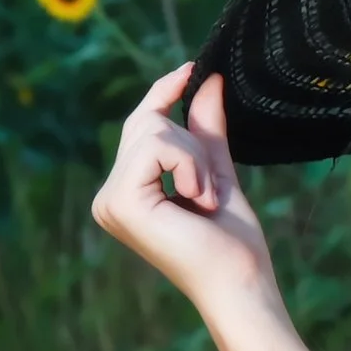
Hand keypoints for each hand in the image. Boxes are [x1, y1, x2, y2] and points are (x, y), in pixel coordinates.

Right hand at [91, 62, 275, 312]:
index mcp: (127, 194)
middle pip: (147, 122)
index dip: (163, 91)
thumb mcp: (218, 172)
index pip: (140, 126)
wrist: (241, 283)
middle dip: (193, 143)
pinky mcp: (120, 201)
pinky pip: (158, 146)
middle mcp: (108, 198)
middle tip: (211, 188)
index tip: (191, 66)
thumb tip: (208, 77)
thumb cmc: (233, 243)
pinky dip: (189, 164)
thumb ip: (206, 129)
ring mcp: (109, 202)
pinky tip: (198, 200)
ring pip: (154, 130)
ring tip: (206, 198)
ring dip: (196, 157)